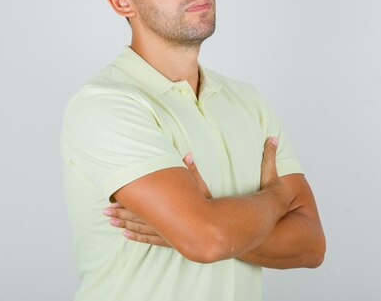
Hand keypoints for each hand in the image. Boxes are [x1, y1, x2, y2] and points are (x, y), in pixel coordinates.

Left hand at [103, 137, 279, 245]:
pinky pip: (160, 240)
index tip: (131, 189)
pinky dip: (142, 235)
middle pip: (155, 218)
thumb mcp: (271, 184)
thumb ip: (270, 160)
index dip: (154, 194)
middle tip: (105, 209)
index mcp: (209, 206)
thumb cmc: (265, 210)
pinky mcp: (190, 241)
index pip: (179, 196)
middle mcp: (195, 223)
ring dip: (131, 224)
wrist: (268, 234)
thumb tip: (276, 138)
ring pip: (154, 231)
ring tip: (109, 221)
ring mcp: (191, 234)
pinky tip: (127, 234)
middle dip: (129, 212)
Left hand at [103, 152, 211, 244]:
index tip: (112, 199)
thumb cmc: (206, 205)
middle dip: (120, 213)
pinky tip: (126, 235)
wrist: (216, 228)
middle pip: (137, 216)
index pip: (141, 203)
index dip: (126, 201)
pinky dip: (136, 237)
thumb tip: (188, 154)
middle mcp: (162, 220)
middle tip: (105, 211)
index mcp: (166, 205)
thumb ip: (191, 171)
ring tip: (111, 222)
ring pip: (140, 228)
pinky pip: (148, 239)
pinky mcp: (168, 240)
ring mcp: (164, 232)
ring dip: (124, 224)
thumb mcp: (199, 187)